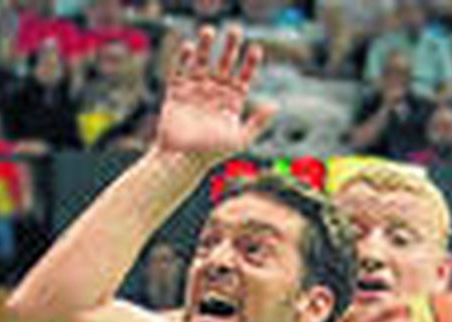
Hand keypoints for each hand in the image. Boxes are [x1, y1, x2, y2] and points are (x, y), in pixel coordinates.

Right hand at [154, 26, 275, 165]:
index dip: (250, 62)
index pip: (244, 75)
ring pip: (202, 62)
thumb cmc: (211, 154)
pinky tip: (189, 47)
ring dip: (206, 46)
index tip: (256, 48)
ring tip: (209, 30)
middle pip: (224, 63)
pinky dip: (182, 58)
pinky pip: (179, 71)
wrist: (181, 161)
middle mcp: (214, 92)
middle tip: (235, 30)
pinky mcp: (176, 93)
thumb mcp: (240, 139)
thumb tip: (275, 106)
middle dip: (230, 47)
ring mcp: (195, 91)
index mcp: (231, 100)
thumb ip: (257, 122)